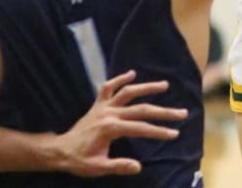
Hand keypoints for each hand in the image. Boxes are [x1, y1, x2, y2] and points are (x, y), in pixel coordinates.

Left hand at [54, 70, 186, 176]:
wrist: (60, 151)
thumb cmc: (79, 161)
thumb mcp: (98, 168)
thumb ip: (118, 166)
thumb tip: (138, 167)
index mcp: (111, 129)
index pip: (141, 129)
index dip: (159, 131)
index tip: (174, 133)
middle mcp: (109, 113)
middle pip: (141, 109)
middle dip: (163, 111)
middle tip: (181, 112)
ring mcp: (103, 106)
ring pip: (128, 92)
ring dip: (147, 87)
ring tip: (165, 85)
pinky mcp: (97, 104)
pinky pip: (108, 87)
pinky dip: (119, 79)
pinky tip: (132, 74)